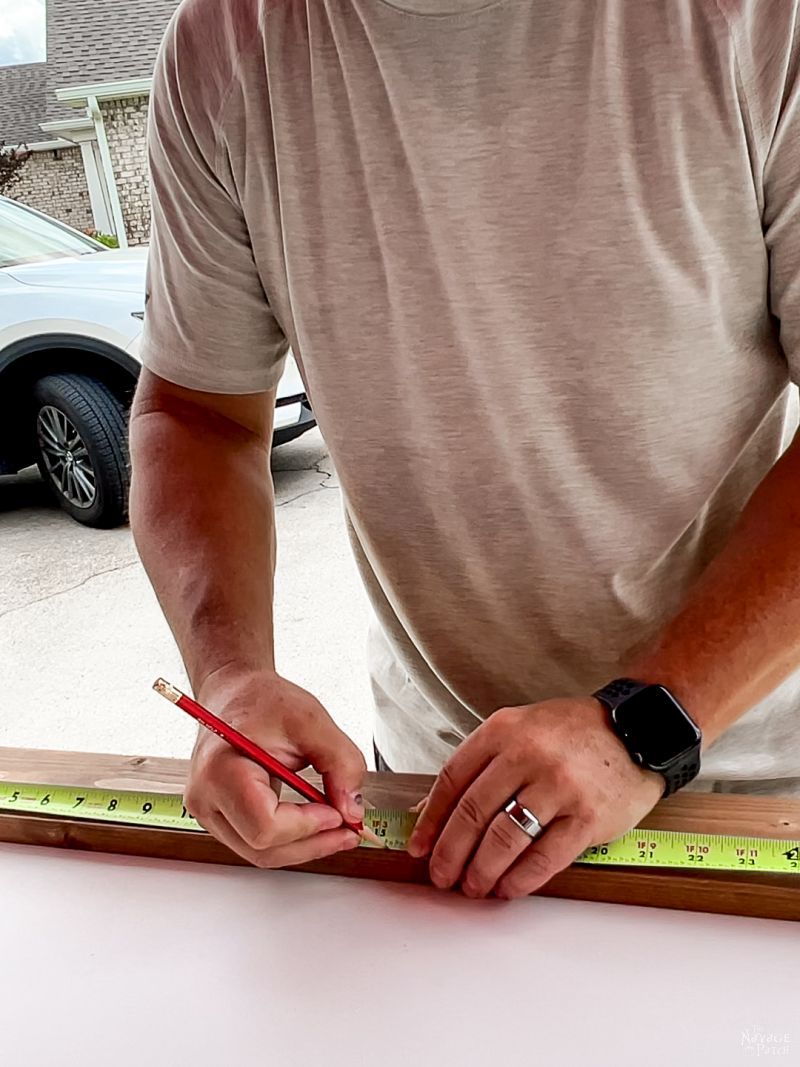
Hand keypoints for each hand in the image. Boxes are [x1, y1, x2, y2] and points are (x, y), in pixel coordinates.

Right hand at [184, 668, 366, 867]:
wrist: (236, 692)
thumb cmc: (263, 700)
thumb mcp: (312, 721)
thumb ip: (340, 763)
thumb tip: (352, 809)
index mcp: (221, 771)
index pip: (265, 826)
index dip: (307, 826)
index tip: (338, 812)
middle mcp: (206, 799)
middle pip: (262, 849)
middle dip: (312, 843)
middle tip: (350, 829)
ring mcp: (209, 811)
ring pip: (260, 853)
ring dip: (304, 845)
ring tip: (339, 825)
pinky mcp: (220, 816)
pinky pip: (257, 842)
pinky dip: (291, 839)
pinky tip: (316, 823)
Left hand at [406, 697, 663, 898]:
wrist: (639, 731)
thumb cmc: (572, 735)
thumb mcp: (520, 731)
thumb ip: (479, 765)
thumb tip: (432, 812)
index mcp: (503, 730)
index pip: (452, 780)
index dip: (431, 820)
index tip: (419, 847)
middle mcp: (528, 755)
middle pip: (473, 813)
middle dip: (450, 853)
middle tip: (441, 877)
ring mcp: (559, 786)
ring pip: (504, 839)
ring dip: (481, 871)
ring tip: (473, 887)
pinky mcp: (587, 817)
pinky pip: (544, 857)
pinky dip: (519, 879)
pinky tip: (507, 889)